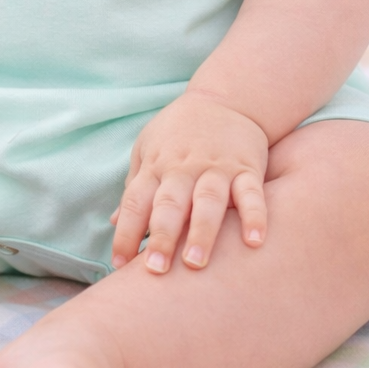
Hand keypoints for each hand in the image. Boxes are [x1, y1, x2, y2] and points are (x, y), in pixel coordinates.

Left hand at [111, 90, 268, 273]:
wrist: (227, 97)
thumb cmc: (180, 131)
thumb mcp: (149, 149)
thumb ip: (135, 187)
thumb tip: (114, 223)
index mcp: (156, 166)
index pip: (135, 201)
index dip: (126, 232)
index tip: (119, 264)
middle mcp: (184, 168)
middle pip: (170, 203)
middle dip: (162, 236)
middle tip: (156, 270)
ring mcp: (217, 167)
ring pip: (208, 200)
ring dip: (202, 231)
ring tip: (196, 262)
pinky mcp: (247, 167)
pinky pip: (252, 193)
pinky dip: (255, 216)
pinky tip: (254, 241)